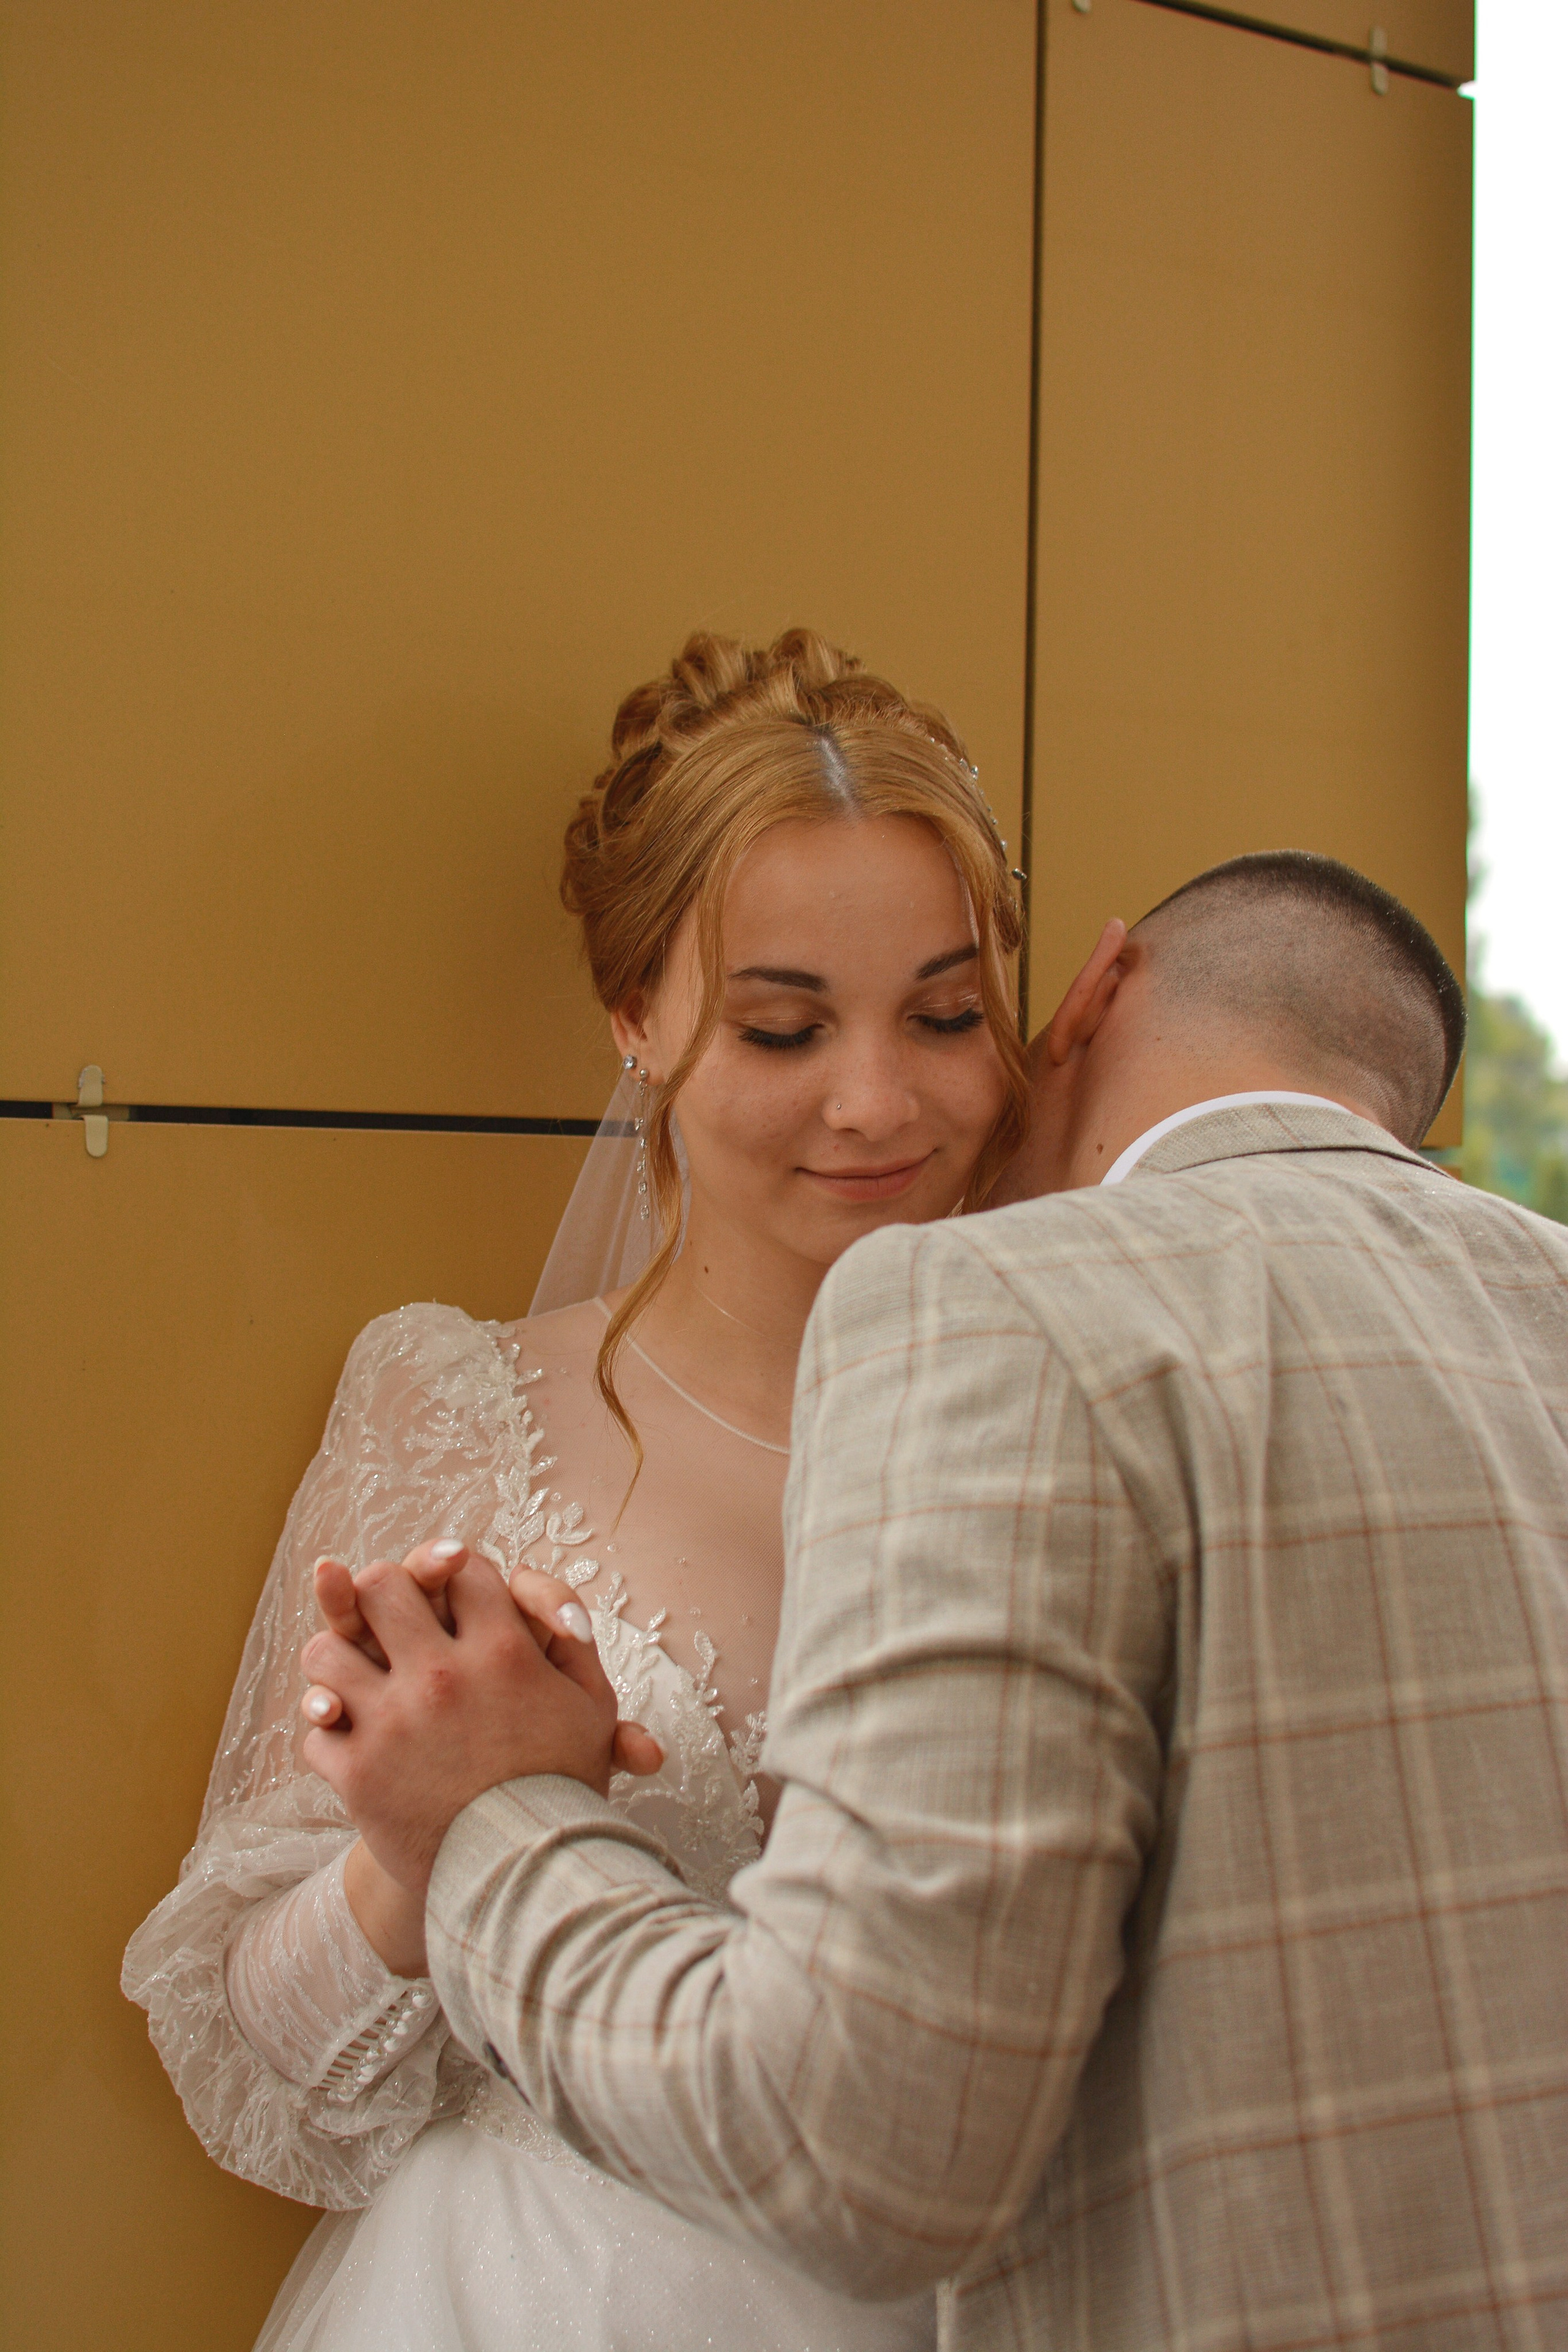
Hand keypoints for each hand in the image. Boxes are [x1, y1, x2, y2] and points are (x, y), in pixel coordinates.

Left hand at [299, 1556, 660, 1897]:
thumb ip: (570, 1636)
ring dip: (335, 1661)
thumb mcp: (589, 1705)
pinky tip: (350, 1739)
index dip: (455, 1575)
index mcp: (503, 1652)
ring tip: (351, 1675)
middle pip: (382, 1587)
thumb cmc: (562, 1786)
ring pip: (325, 1652)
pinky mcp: (360, 1776)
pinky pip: (316, 1729)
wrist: (528, 1882)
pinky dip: (328, 1733)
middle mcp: (443, 1677)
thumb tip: (533, 1588)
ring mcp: (394, 1724)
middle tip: (386, 1615)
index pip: (462, 1572)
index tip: (451, 1594)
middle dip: (381, 1594)